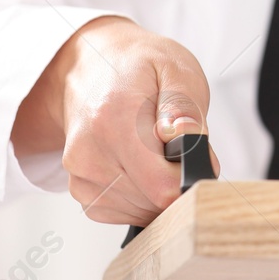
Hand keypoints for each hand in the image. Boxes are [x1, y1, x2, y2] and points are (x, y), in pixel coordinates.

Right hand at [11, 16, 217, 224]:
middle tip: (178, 146)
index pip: (162, 185)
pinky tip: (143, 166)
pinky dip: (142, 196)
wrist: (90, 69)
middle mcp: (88, 152)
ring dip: (160, 189)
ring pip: (141, 211)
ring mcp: (81, 174)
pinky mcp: (81, 189)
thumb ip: (184, 107)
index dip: (192, 176)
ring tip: (158, 151)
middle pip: (155, 202)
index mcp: (114, 119)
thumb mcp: (174, 69)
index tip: (198, 153)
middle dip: (178, 179)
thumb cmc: (138, 68)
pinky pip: (123, 211)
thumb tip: (186, 137)